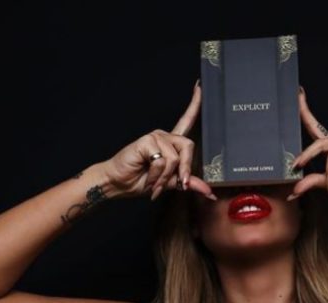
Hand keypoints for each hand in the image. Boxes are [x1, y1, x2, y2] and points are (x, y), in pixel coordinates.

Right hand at [101, 80, 216, 200]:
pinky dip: (157, 174)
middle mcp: (164, 136)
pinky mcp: (147, 141)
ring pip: (175, 158)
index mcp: (171, 143)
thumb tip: (209, 192)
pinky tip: (147, 175)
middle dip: (185, 169)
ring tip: (154, 182)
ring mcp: (155, 137)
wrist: (118, 184)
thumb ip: (189, 183)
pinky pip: (162, 160)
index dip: (195, 104)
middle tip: (179, 184)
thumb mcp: (169, 184)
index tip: (200, 86)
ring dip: (166, 176)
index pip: (186, 120)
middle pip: (188, 146)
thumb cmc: (140, 180)